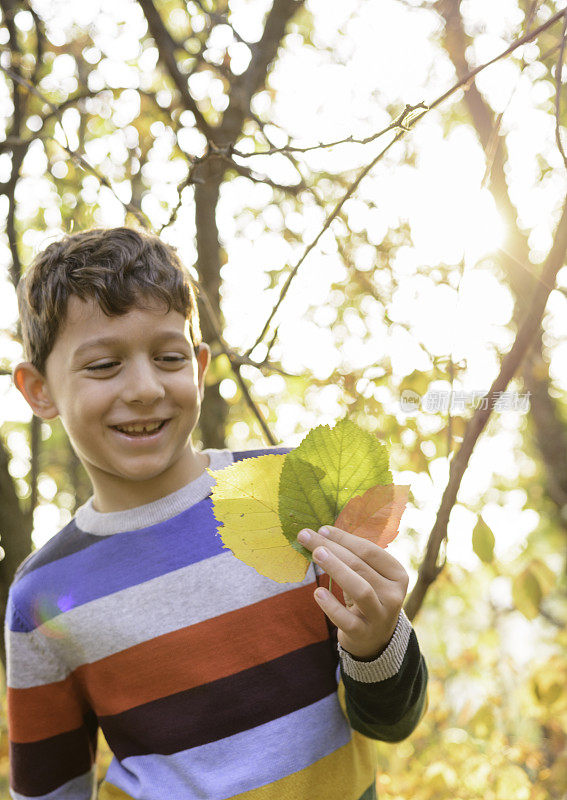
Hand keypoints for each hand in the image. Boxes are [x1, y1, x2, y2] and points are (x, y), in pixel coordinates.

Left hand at [296, 524, 408, 660]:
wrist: (375, 640)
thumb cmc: (368, 598)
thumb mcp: (369, 577)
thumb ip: (353, 558)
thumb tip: (321, 533)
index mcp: (397, 574)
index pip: (369, 550)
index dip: (345, 538)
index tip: (322, 529)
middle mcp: (394, 594)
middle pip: (361, 565)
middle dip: (332, 548)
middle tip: (308, 536)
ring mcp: (380, 616)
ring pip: (360, 589)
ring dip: (336, 568)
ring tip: (316, 554)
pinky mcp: (364, 634)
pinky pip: (346, 619)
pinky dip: (331, 606)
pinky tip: (317, 593)